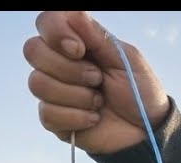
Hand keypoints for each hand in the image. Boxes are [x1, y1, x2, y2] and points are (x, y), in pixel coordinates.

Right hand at [23, 11, 168, 154]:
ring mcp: (54, 91)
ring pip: (37, 83)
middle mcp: (59, 63)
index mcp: (77, 43)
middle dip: (69, 68)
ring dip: (76, 94)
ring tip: (100, 101)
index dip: (55, 32)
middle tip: (98, 79)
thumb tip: (73, 12)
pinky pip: (47, 113)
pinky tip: (94, 118)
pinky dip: (77, 116)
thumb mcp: (126, 59)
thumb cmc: (140, 92)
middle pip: (33, 50)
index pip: (45, 22)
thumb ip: (98, 37)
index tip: (79, 49)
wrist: (147, 131)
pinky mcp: (54, 119)